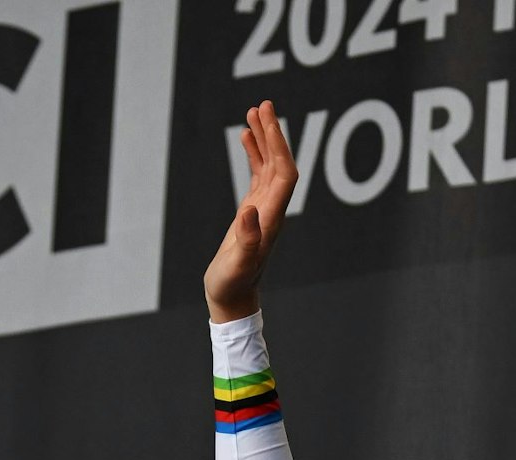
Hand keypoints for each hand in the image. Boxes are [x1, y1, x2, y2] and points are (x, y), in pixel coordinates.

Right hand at [204, 100, 296, 322]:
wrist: (232, 299)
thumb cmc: (232, 285)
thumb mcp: (237, 265)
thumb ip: (247, 241)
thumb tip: (249, 211)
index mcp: (271, 218)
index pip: (283, 174)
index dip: (278, 146)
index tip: (266, 121)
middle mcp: (272, 210)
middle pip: (280, 163)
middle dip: (273, 133)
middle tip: (263, 104)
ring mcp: (263, 209)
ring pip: (269, 165)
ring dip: (265, 139)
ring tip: (254, 112)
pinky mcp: (252, 211)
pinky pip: (258, 175)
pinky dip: (254, 154)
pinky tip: (246, 137)